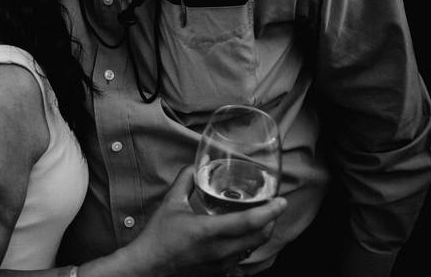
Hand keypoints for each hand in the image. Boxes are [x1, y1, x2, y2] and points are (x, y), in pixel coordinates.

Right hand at [123, 166, 286, 276]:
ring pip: (252, 248)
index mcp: (209, 231)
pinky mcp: (218, 273)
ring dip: (260, 233)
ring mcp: (220, 264)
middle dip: (271, 221)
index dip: (269, 211)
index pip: (249, 222)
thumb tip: (195, 165)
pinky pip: (241, 257)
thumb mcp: (170, 203)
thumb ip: (185, 180)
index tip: (282, 202)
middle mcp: (219, 250)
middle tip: (273, 207)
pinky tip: (240, 235)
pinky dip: (247, 244)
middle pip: (259, 237)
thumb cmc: (158, 236)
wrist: (148, 267)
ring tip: (259, 219)